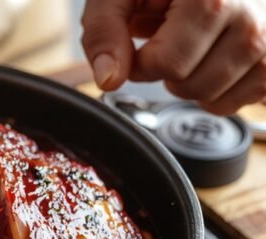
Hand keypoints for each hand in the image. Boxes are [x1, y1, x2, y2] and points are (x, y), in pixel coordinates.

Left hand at [81, 0, 265, 114]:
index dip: (140, 61)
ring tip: (194, 46)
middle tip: (172, 39)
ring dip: (191, 83)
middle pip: (189, 85)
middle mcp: (252, 17)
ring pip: (214, 100)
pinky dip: (218, 91)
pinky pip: (238, 103)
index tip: (144, 40)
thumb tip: (109, 78)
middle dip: (166, 72)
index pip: (165, 63)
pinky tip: (213, 58)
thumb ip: (104, 30)